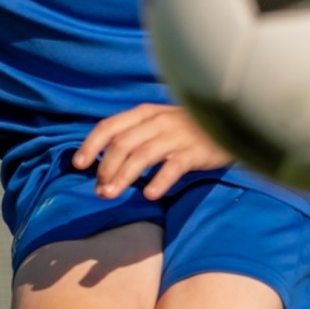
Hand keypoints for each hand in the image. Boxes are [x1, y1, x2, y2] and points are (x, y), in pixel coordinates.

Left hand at [74, 104, 231, 200]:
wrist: (230, 123)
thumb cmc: (188, 128)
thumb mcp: (159, 123)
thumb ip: (135, 135)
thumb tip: (105, 162)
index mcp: (145, 113)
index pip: (109, 126)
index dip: (91, 145)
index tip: (79, 165)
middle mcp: (158, 121)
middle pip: (122, 144)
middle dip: (105, 168)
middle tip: (99, 191)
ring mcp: (177, 136)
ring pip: (142, 156)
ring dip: (123, 177)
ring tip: (111, 195)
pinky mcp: (195, 152)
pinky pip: (173, 167)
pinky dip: (159, 180)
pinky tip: (149, 194)